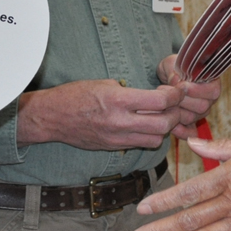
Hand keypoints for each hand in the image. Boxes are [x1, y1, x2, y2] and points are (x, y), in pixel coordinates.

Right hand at [17, 79, 184, 149]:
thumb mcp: (104, 83)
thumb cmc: (75, 95)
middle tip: (175, 104)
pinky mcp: (114, 147)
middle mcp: (120, 122)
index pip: (160, 101)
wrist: (52, 117)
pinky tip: (146, 124)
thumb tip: (153, 95)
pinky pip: (140, 143)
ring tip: (161, 115)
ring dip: (164, 128)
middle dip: (176, 113)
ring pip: (155, 139)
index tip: (178, 89)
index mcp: (118, 100)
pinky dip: (149, 135)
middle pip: (164, 125)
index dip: (175, 95)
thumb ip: (130, 91)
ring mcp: (117, 138)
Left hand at [158, 54, 220, 138]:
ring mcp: (200, 114)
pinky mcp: (190, 125)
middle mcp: (209, 100)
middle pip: (202, 107)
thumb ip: (176, 70)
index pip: (213, 91)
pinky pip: (189, 133)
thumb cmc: (173, 68)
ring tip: (161, 100)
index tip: (182, 84)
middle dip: (182, 100)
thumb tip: (177, 81)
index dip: (197, 90)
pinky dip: (180, 131)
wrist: (165, 78)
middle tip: (166, 91)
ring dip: (175, 110)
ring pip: (192, 118)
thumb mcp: (173, 63)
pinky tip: (170, 126)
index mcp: (211, 83)